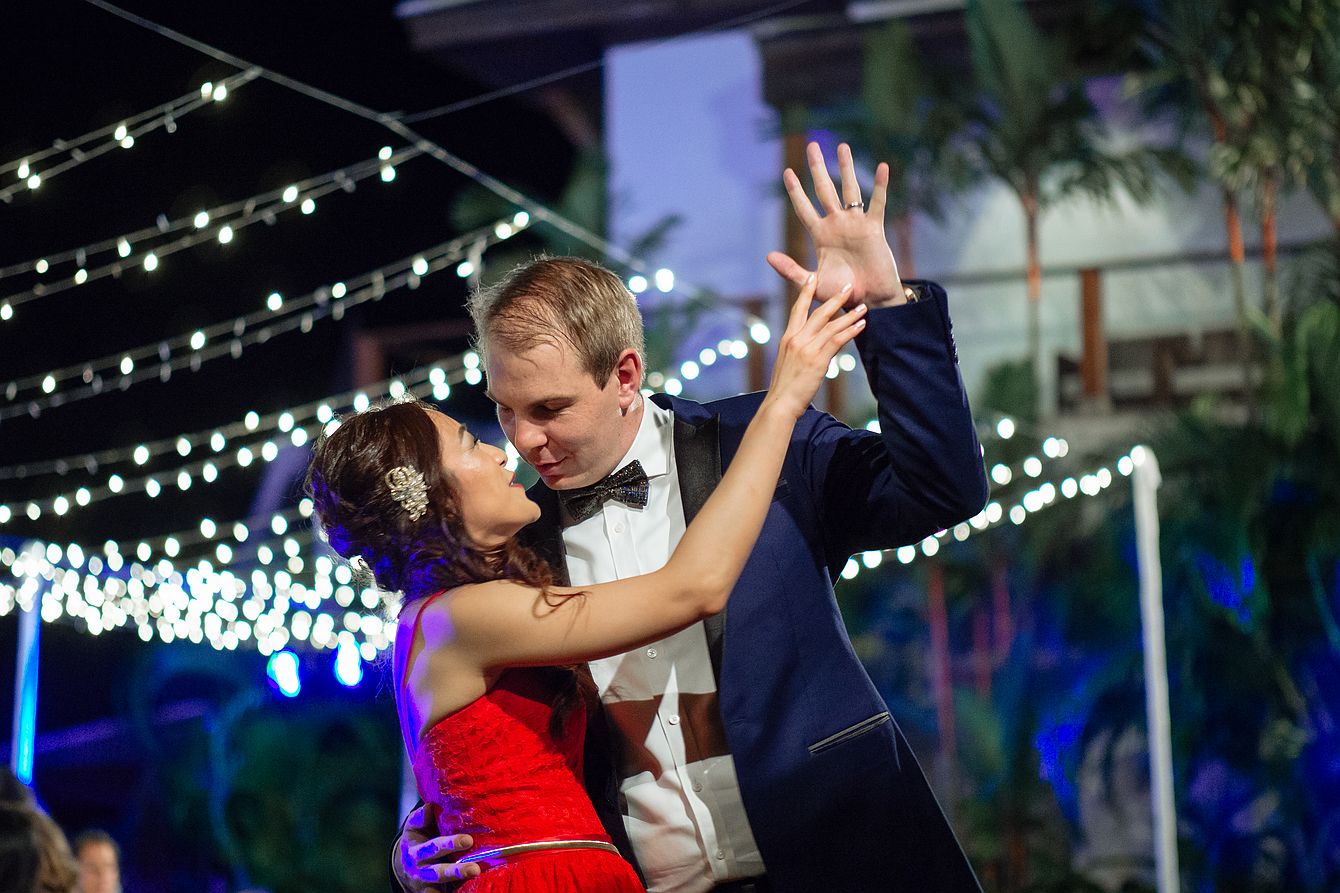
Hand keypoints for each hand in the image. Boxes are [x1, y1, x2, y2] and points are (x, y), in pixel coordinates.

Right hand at [393, 804, 479, 889]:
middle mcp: (416, 858)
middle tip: (468, 840)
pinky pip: (439, 892)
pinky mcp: (428, 891)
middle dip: (450, 845)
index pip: (416, 823)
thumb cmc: (420, 841)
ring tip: (475, 869)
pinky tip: (467, 888)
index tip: (432, 807)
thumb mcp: (416, 827)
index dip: (424, 816)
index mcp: (413, 838)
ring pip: (438, 874)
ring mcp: (422, 877)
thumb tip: (431, 804)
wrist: (405, 871)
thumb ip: (424, 816)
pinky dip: (449, 892)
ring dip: (456, 872)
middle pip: (433, 849)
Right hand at [765, 272, 866, 419]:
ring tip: (863, 307)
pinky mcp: (817, 360)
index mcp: (787, 338)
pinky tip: (861, 325)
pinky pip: (837, 340)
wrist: (780, 404)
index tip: (813, 278)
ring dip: (849, 315)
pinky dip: (850, 331)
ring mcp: (806, 348)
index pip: (797, 310)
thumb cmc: (785, 388)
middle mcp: (796, 339)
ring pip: (831, 325)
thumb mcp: (787, 364)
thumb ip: (798, 351)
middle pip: (818, 313)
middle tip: (849, 286)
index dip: (805, 292)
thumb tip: (811, 350)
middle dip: (834, 298)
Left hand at [766, 142, 905, 307]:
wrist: (869, 302)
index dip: (795, 191)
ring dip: (846, 168)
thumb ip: (792, 271)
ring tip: (842, 146)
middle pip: (825, 190)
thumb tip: (768, 257)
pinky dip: (880, 186)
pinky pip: (878, 203)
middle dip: (818, 168)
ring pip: (850, 190)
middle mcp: (837, 225)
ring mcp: (856, 224)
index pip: (804, 208)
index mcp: (821, 235)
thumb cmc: (842, 295)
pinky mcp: (874, 228)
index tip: (787, 172)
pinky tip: (882, 167)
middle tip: (812, 146)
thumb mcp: (813, 284)